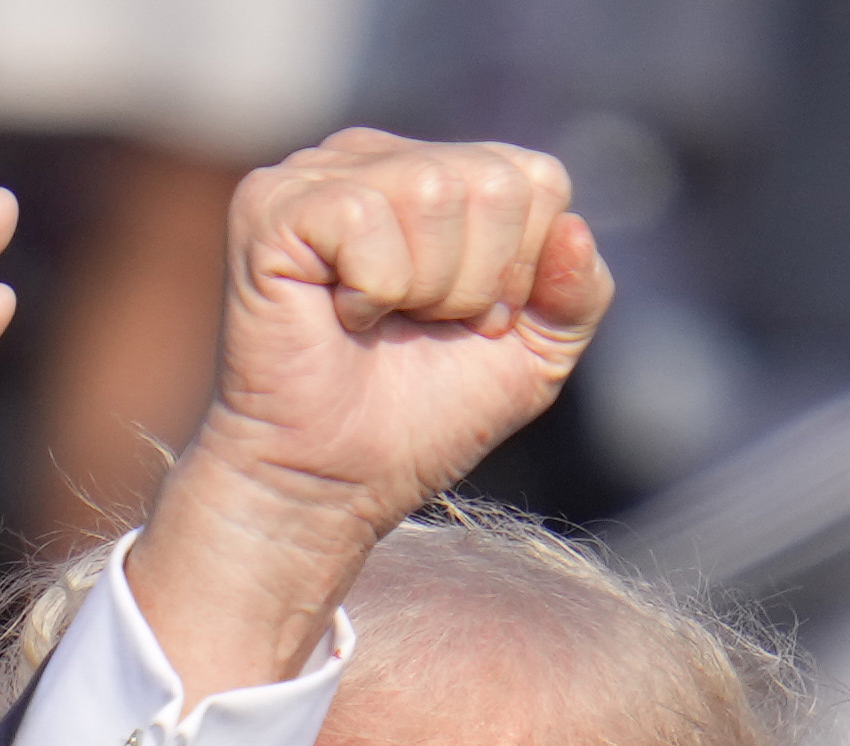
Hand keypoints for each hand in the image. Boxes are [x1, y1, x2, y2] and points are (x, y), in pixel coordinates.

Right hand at [129, 128, 613, 701]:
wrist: (332, 484)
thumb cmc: (421, 418)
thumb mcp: (533, 358)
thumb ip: (578, 294)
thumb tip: (575, 228)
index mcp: (440, 172)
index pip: (536, 179)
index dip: (522, 271)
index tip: (472, 325)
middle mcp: (379, 157)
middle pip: (495, 183)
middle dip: (477, 283)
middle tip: (423, 328)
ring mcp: (318, 173)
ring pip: (433, 191)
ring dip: (425, 289)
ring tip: (381, 323)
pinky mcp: (271, 205)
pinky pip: (364, 217)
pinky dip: (371, 289)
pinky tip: (340, 314)